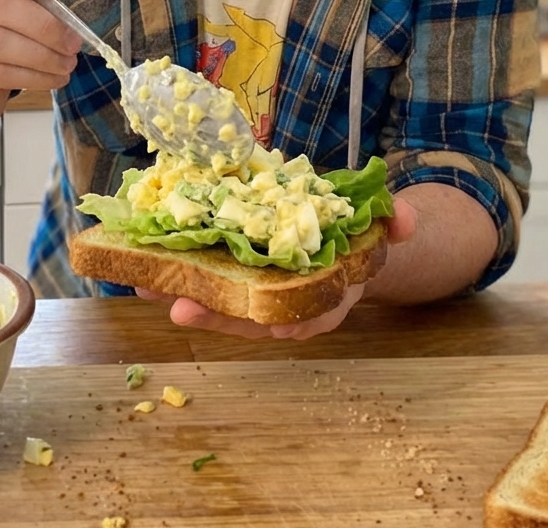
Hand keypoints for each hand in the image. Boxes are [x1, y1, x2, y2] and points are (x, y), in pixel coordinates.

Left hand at [135, 195, 416, 340]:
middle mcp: (289, 302)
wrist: (337, 235)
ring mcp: (258, 292)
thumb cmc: (352, 232)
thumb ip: (393, 219)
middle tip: (183, 309)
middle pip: (255, 317)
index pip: (312, 315)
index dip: (293, 323)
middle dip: (220, 316)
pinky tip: (142, 271)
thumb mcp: (378, 224)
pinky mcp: (232, 277)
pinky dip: (174, 280)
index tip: (274, 328)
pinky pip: (203, 283)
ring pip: (222, 304)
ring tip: (146, 289)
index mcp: (326, 292)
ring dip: (184, 298)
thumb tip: (405, 219)